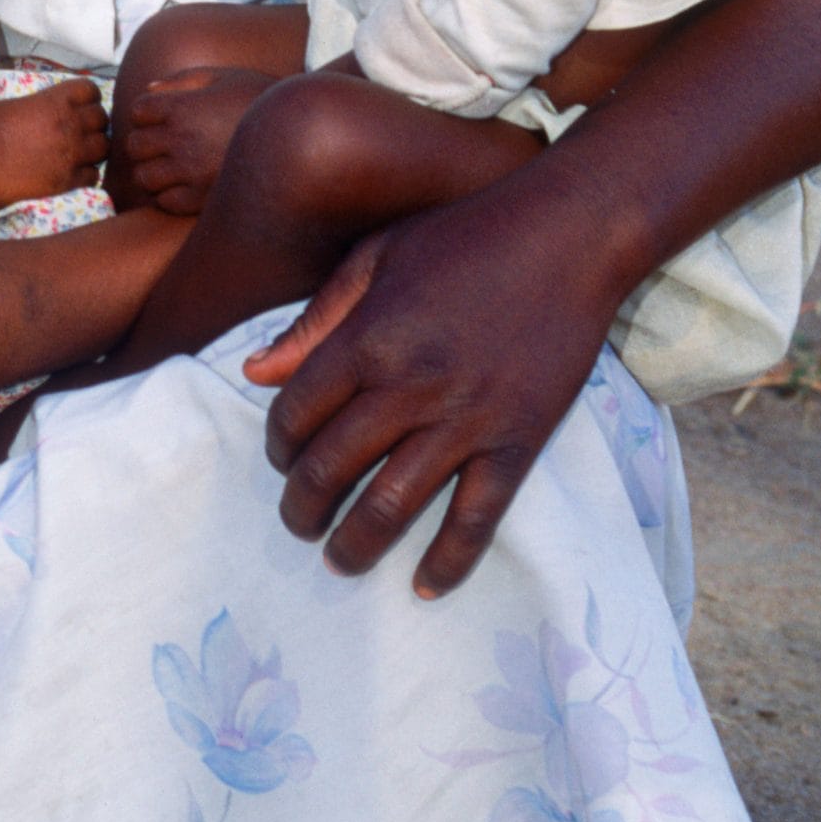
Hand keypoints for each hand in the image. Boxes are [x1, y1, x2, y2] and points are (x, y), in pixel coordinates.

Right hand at [0, 78, 107, 205]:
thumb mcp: (18, 104)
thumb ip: (44, 106)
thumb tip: (52, 112)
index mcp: (56, 101)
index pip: (91, 91)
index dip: (87, 99)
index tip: (80, 107)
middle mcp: (70, 125)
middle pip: (102, 119)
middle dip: (93, 124)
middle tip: (80, 133)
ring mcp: (70, 154)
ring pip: (103, 147)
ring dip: (93, 149)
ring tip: (79, 155)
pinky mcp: (65, 182)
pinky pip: (93, 177)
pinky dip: (86, 175)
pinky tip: (72, 175)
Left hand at [115, 65, 281, 214]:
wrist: (296, 135)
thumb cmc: (257, 98)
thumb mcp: (222, 77)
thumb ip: (182, 80)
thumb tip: (149, 89)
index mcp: (182, 107)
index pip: (138, 111)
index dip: (147, 112)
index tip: (161, 115)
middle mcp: (181, 140)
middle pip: (135, 146)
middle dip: (144, 142)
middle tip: (163, 142)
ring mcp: (191, 172)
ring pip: (145, 178)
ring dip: (152, 171)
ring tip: (171, 166)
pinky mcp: (202, 199)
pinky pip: (165, 202)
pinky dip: (168, 195)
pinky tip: (185, 185)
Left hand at [243, 161, 629, 597]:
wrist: (567, 235)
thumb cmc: (465, 235)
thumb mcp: (377, 255)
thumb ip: (315, 319)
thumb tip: (253, 372)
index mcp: (368, 336)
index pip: (297, 413)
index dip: (277, 445)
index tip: (282, 458)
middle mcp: (408, 386)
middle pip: (332, 468)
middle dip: (303, 508)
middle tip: (300, 524)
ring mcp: (465, 420)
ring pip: (392, 507)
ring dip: (355, 545)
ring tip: (340, 561)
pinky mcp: (517, 442)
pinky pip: (475, 519)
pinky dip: (448, 563)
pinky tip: (424, 586)